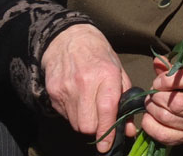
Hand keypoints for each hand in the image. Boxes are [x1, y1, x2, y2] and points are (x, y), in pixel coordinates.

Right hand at [41, 24, 133, 152]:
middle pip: (87, 124)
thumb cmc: (99, 54)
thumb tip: (129, 130)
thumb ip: (126, 100)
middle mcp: (84, 82)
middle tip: (100, 121)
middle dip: (95, 128)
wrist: (69, 38)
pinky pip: (64, 115)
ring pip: (75, 123)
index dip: (108, 132)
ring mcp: (66, 88)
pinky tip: (77, 98)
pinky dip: (73, 113)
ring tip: (89, 105)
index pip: (106, 110)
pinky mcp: (53, 92)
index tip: (108, 146)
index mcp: (106, 74)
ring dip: (84, 121)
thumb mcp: (118, 70)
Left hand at [139, 60, 182, 144]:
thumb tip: (157, 61)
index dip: (170, 78)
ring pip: (167, 118)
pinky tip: (150, 116)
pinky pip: (164, 135)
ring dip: (152, 108)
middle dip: (157, 95)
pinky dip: (150, 125)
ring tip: (152, 102)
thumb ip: (176, 68)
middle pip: (177, 102)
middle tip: (154, 91)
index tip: (159, 80)